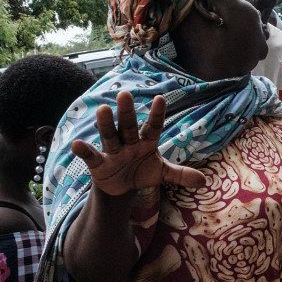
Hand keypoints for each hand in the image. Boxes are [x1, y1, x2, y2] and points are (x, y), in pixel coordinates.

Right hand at [71, 91, 205, 196]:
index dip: (157, 114)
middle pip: (128, 125)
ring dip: (106, 124)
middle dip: (127, 112)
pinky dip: (84, 151)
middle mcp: (129, 142)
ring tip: (103, 110)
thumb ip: (180, 174)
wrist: (122, 187)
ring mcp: (113, 151)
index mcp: (146, 141)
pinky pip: (91, 156)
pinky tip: (77, 144)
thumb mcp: (162, 173)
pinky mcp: (99, 163)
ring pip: (110, 135)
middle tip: (125, 94)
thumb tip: (204, 181)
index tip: (160, 98)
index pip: (153, 126)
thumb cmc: (143, 171)